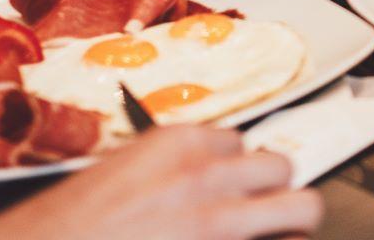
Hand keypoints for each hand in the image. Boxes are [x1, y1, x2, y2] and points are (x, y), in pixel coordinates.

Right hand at [0, 127, 318, 239]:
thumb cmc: (71, 224)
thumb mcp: (122, 176)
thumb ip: (170, 173)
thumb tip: (207, 184)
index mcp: (177, 144)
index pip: (240, 143)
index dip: (237, 173)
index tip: (232, 192)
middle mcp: (206, 175)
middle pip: (282, 167)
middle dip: (276, 192)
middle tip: (266, 216)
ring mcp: (219, 220)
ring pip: (302, 206)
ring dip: (292, 223)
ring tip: (280, 235)